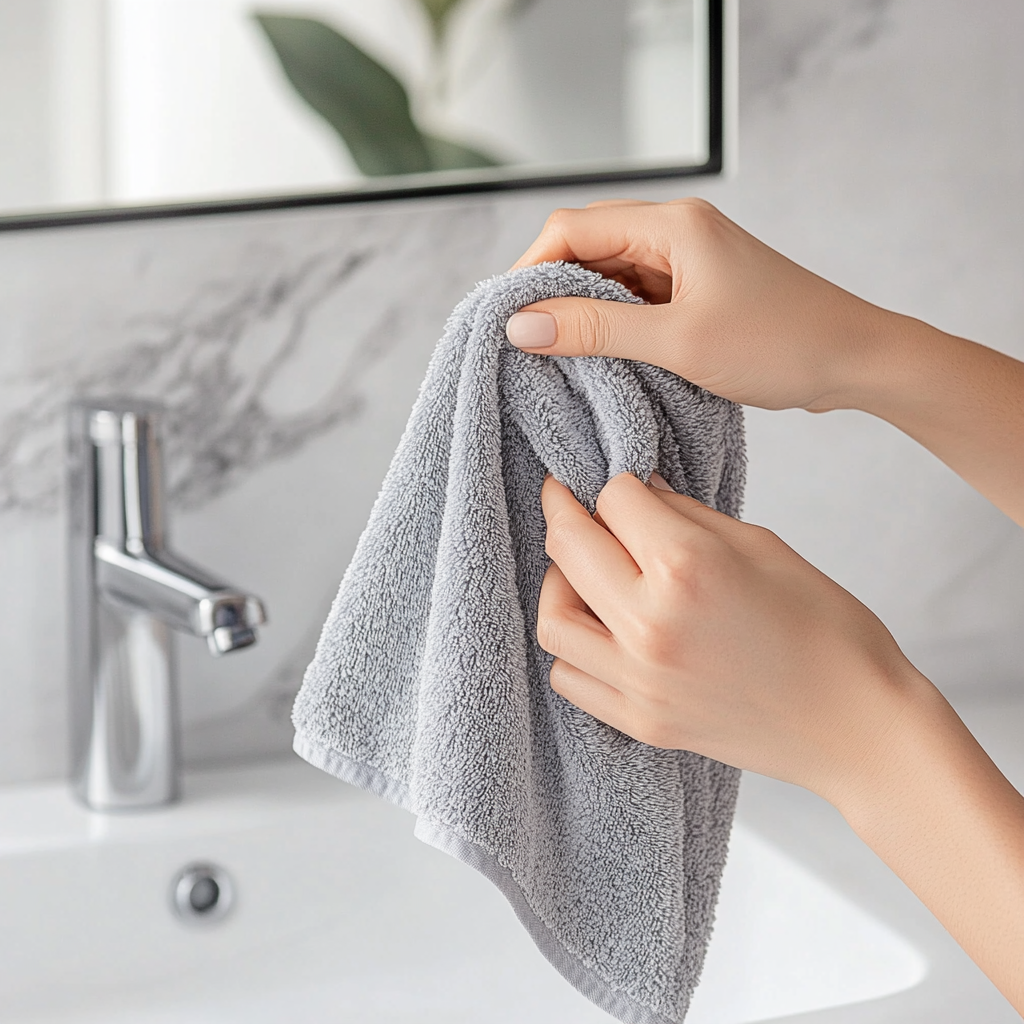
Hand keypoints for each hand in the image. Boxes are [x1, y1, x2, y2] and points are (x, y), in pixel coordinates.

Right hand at [511, 197, 1023, 527]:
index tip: (509, 320)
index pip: (571, 228)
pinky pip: (637, 297)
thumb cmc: (780, 344)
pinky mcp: (697, 289)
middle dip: (552, 292)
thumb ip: (596, 330)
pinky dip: (613, 323)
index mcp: (671, 225)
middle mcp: (676, 232)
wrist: (855, 359)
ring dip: (583, 310)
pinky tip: (602, 356)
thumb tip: (522, 326)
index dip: (530, 270)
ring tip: (559, 355)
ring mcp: (688, 260)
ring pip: (610, 275)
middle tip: (528, 343)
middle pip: (587, 247)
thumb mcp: (678, 343)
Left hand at [539, 472, 1023, 1012]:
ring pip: (552, 618)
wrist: (858, 726)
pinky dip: (572, 646)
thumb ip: (687, 515)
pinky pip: (569, 677)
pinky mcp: (640, 720)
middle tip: (569, 499)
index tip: (614, 478)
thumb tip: (640, 489)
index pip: (613, 499)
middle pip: (568, 547)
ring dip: (558, 581)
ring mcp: (639, 680)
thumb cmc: (827, 629)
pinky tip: (598, 627)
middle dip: (565, 511)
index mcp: (686, 567)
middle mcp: (650, 623)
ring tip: (583, 569)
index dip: (614, 479)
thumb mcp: (762, 546)